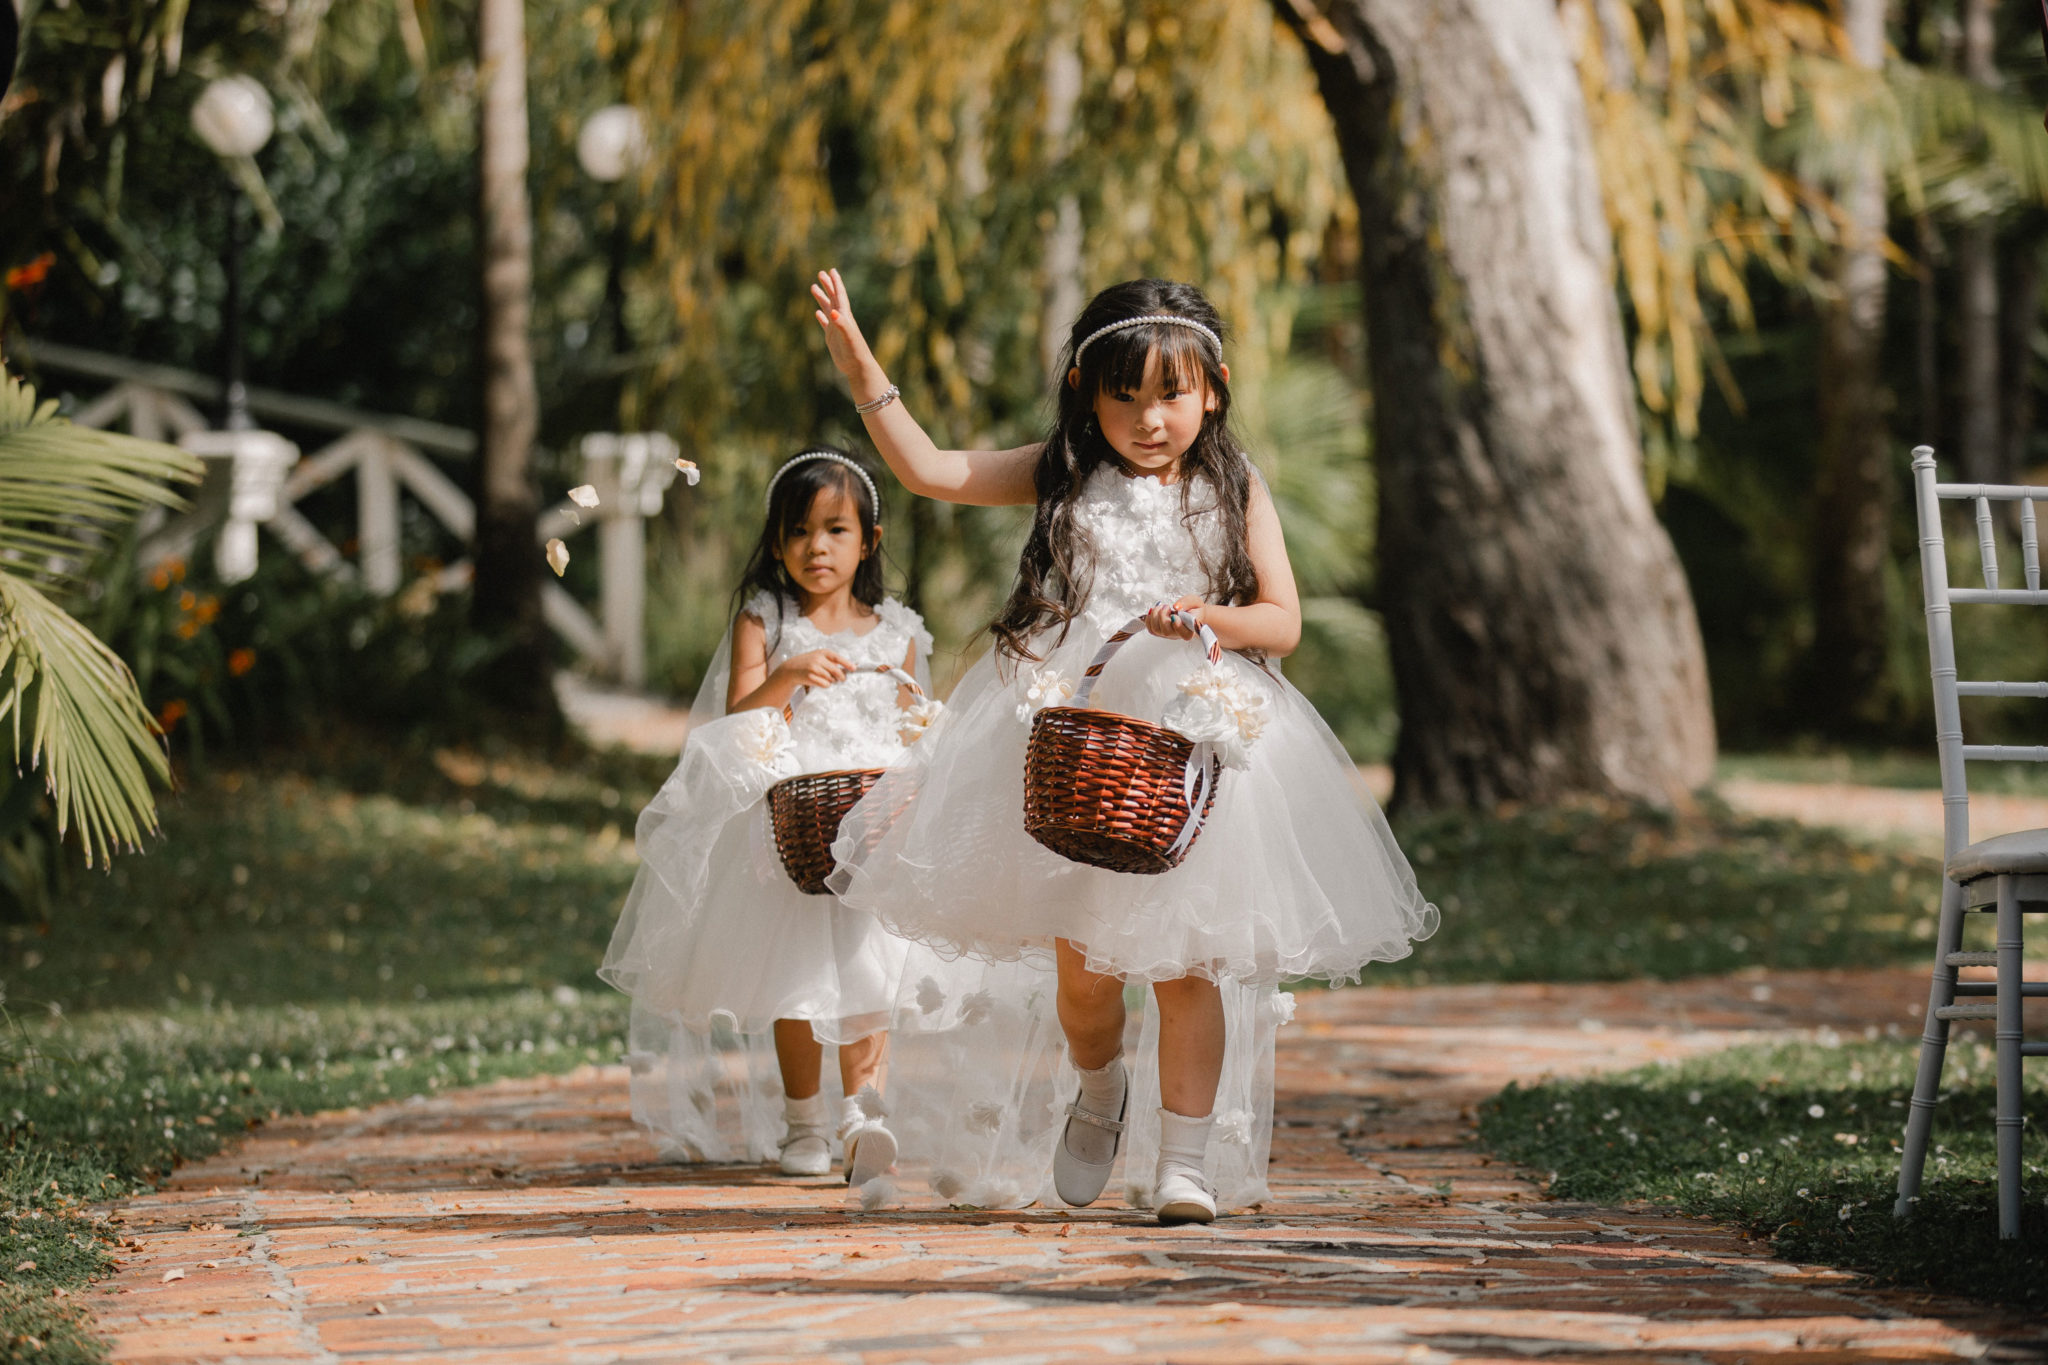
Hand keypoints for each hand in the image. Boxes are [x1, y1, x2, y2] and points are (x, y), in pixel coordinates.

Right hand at [779, 649, 855, 689]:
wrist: (791, 668)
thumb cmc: (808, 663)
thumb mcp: (820, 657)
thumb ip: (833, 662)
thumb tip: (850, 667)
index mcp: (823, 652)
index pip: (838, 658)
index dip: (847, 664)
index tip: (854, 669)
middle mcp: (818, 659)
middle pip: (837, 671)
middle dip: (841, 677)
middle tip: (842, 679)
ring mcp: (814, 668)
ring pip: (831, 679)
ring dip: (831, 681)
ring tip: (824, 677)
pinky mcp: (810, 677)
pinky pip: (825, 684)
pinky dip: (825, 685)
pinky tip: (819, 681)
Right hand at [810, 268, 880, 387]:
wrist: (858, 366)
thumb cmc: (854, 351)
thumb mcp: (847, 336)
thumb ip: (841, 324)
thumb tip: (832, 312)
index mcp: (845, 316)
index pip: (840, 295)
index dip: (836, 283)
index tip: (831, 270)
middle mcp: (841, 319)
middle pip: (833, 298)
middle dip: (828, 285)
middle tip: (821, 273)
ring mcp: (836, 328)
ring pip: (828, 308)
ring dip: (822, 298)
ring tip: (813, 287)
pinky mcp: (833, 337)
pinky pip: (825, 323)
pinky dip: (821, 316)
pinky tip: (817, 313)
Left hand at [1144, 597, 1206, 640]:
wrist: (1192, 613)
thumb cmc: (1195, 609)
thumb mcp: (1195, 601)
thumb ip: (1187, 603)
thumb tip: (1176, 607)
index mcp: (1191, 629)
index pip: (1185, 634)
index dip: (1178, 626)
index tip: (1175, 615)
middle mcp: (1178, 634)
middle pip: (1166, 631)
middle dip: (1163, 616)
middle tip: (1166, 606)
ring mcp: (1168, 634)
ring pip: (1156, 630)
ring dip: (1155, 615)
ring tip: (1161, 606)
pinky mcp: (1160, 632)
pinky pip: (1151, 629)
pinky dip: (1149, 619)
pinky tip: (1154, 611)